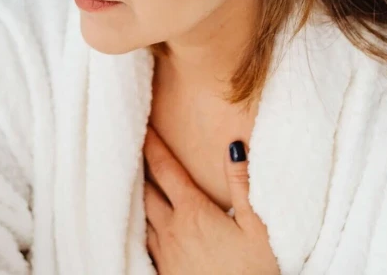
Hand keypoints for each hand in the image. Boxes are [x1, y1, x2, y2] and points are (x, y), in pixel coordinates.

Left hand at [143, 126, 279, 274]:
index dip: (152, 146)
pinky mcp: (163, 272)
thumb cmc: (253, 273)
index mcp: (193, 212)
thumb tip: (235, 146)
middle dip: (137, 169)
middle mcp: (170, 229)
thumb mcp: (258, 227)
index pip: (165, 170)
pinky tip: (141, 226)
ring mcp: (163, 253)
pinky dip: (139, 227)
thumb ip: (243, 185)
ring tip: (131, 181)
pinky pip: (143, 243)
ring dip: (136, 197)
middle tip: (128, 147)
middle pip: (145, 191)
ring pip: (141, 217)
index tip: (142, 127)